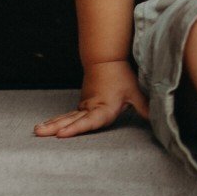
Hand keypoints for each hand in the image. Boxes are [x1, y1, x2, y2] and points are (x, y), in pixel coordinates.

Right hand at [34, 59, 149, 137]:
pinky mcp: (81, 105)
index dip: (76, 128)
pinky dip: (55, 121)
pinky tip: (44, 127)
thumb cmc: (121, 78)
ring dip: (51, 124)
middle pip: (72, 120)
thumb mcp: (135, 92)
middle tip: (41, 133)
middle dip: (56, 127)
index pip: (90, 121)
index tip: (62, 134)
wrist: (106, 61)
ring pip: (66, 116)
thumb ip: (145, 107)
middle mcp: (91, 108)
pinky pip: (66, 115)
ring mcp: (83, 106)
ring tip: (37, 131)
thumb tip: (159, 118)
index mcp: (104, 107)